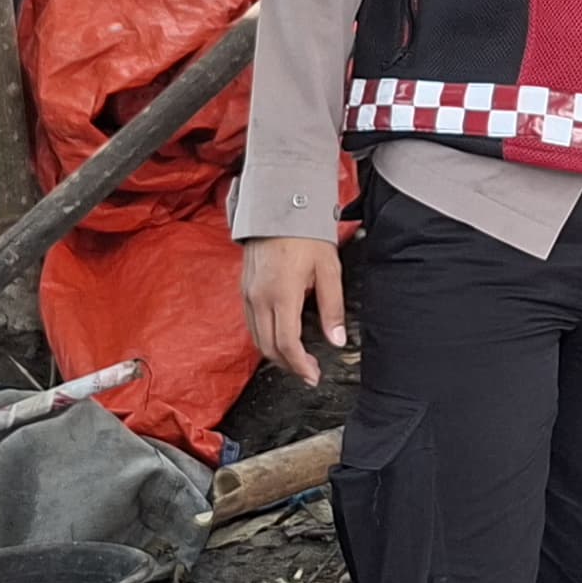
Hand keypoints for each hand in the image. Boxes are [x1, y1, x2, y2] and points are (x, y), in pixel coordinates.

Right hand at [241, 237, 348, 387]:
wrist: (279, 206)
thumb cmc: (305, 234)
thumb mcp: (329, 269)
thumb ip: (333, 308)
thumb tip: (337, 340)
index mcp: (281, 295)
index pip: (286, 344)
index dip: (300, 366)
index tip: (313, 375)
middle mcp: (259, 298)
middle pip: (268, 347)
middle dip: (288, 365)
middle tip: (308, 372)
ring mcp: (248, 293)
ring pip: (256, 338)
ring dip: (276, 354)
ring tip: (297, 359)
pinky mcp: (244, 288)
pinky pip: (251, 323)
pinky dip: (265, 337)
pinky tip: (281, 337)